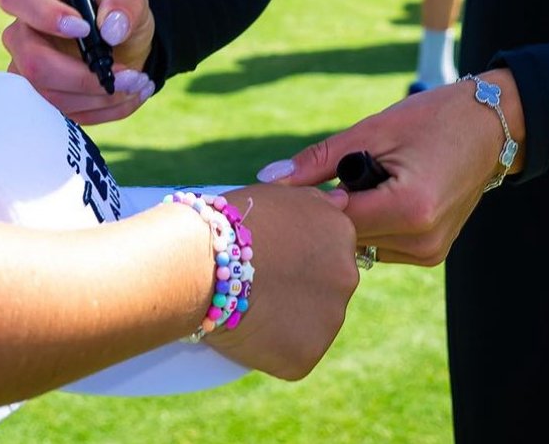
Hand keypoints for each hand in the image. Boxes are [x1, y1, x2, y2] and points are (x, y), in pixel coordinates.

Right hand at [0, 0, 154, 125]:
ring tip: (137, 83)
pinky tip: (130, 96)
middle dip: (83, 76)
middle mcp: (23, 34)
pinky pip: (66, 115)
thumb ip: (124, 3)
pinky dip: (105, 110)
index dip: (43, 14)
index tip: (83, 28)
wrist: (127, 45)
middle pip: (32, 62)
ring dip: (100, 96)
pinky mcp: (43, 99)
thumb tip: (111, 29)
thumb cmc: (119, 13)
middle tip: (127, 73)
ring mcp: (27, 71)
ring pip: (50, 96)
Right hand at [204, 185, 357, 378]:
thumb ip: (316, 200)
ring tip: (253, 305)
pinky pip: (295, 352)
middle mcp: (346, 276)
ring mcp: (329, 318)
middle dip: (300, 286)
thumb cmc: (234, 221)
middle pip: (327, 286)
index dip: (299, 254)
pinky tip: (252, 329)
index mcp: (340, 233)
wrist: (202, 261)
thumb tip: (341, 199)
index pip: (331, 248)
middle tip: (263, 281)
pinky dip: (276, 346)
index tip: (274, 255)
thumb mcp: (279, 195)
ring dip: (289, 317)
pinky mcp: (307, 354)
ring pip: (313, 321)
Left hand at [257, 71, 523, 266]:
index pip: (336, 220)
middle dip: (327, 211)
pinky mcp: (432, 253)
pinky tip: (375, 194)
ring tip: (356, 179)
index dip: (307, 205)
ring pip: (362, 245)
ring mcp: (430, 252)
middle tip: (318, 178)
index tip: (284, 191)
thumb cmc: (431, 118)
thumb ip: (319, 160)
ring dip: (351, 218)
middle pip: (347, 237)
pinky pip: (382, 245)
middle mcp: (422, 240)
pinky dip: (371, 223)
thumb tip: (268, 180)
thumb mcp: (372, 130)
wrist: (489, 127)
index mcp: (410, 209)